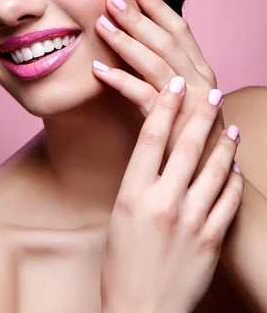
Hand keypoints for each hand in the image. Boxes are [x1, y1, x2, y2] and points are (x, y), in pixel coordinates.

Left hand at [93, 0, 223, 177]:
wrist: (210, 181)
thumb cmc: (190, 135)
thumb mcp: (185, 98)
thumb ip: (169, 74)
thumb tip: (140, 48)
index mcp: (202, 71)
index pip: (181, 30)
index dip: (159, 7)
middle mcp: (201, 81)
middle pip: (166, 40)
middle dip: (138, 16)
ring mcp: (190, 101)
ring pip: (156, 61)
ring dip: (126, 40)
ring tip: (101, 24)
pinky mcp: (173, 123)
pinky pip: (143, 94)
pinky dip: (120, 79)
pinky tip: (98, 69)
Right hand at [100, 78, 242, 312]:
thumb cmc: (121, 266)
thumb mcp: (118, 216)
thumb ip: (138, 185)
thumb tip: (156, 158)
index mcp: (132, 195)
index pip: (150, 138)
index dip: (165, 107)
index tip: (174, 85)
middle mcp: (163, 203)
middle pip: (186, 147)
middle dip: (200, 115)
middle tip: (211, 93)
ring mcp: (191, 221)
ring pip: (215, 170)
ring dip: (224, 144)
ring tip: (230, 126)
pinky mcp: (211, 240)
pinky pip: (228, 201)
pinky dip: (233, 181)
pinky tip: (235, 168)